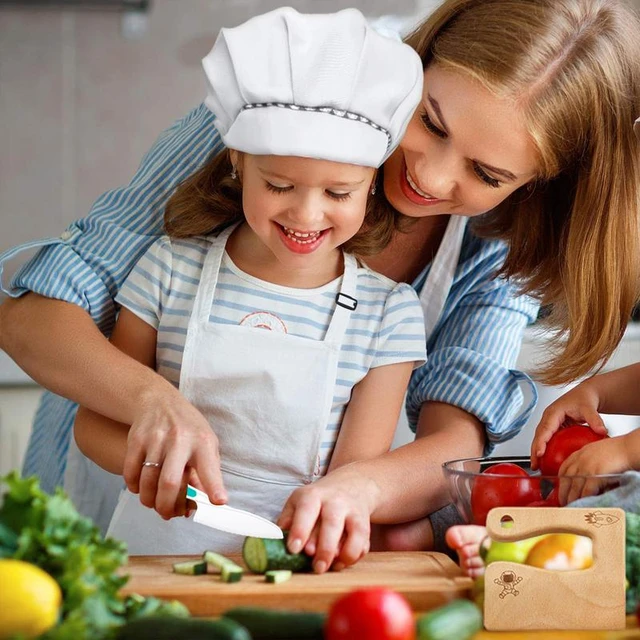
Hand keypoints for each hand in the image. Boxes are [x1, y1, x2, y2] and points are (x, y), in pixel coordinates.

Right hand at [123, 379, 226, 519]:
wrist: (159, 401)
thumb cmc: (188, 427)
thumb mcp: (205, 442)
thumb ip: (207, 470)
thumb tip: (206, 502)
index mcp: (202, 442)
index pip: (209, 468)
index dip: (213, 487)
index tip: (218, 502)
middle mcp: (179, 440)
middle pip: (170, 482)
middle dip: (167, 505)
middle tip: (168, 514)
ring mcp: (156, 439)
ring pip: (147, 481)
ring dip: (149, 500)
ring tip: (154, 504)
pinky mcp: (136, 440)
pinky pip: (131, 473)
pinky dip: (134, 487)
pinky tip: (140, 489)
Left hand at [277, 464, 380, 573]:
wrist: (351, 485)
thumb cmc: (317, 500)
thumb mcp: (298, 502)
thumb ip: (287, 520)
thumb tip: (274, 542)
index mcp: (313, 495)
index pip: (306, 510)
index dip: (300, 530)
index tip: (293, 549)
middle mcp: (335, 502)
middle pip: (332, 523)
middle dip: (324, 548)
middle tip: (316, 567)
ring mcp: (353, 512)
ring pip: (354, 533)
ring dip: (344, 554)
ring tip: (331, 566)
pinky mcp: (365, 524)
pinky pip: (363, 543)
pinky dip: (354, 556)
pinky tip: (341, 562)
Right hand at [530, 380, 606, 469]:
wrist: (584, 395)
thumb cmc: (583, 399)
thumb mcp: (589, 408)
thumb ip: (595, 419)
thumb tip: (602, 431)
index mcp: (553, 413)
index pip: (545, 429)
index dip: (540, 442)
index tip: (539, 453)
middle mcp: (548, 418)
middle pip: (538, 436)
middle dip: (534, 450)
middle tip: (535, 465)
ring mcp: (549, 423)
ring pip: (540, 439)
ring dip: (537, 452)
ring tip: (537, 466)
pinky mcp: (553, 428)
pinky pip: (547, 440)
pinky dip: (545, 450)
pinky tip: (548, 461)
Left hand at [557, 436, 630, 504]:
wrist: (628, 449)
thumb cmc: (618, 450)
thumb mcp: (597, 452)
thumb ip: (589, 463)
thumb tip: (587, 477)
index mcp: (580, 453)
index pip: (564, 468)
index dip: (560, 480)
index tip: (560, 488)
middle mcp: (580, 460)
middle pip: (565, 479)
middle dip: (563, 493)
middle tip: (563, 502)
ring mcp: (586, 467)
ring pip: (574, 487)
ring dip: (572, 499)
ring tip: (571, 508)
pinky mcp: (594, 475)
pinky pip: (586, 491)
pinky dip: (583, 499)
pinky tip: (583, 505)